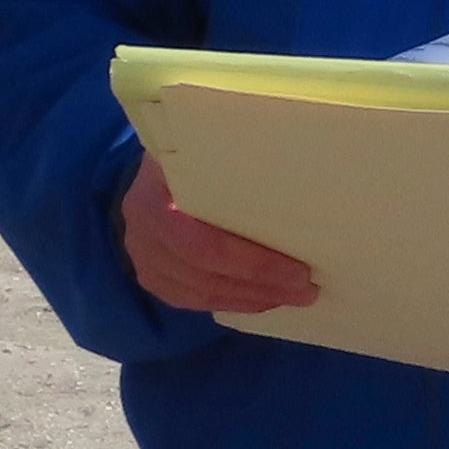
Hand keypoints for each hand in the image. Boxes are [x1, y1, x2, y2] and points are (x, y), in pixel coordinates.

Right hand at [118, 153, 318, 316]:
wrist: (149, 171)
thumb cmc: (190, 154)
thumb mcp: (204, 145)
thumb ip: (234, 159)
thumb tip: (297, 168)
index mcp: (154, 198)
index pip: (204, 245)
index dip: (253, 264)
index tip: (300, 271)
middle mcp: (142, 234)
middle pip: (205, 274)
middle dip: (261, 286)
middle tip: (307, 290)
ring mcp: (143, 260)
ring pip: (201, 293)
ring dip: (252, 299)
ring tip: (294, 296)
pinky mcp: (152, 278)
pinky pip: (194, 301)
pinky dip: (232, 303)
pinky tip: (263, 299)